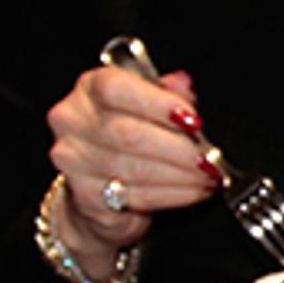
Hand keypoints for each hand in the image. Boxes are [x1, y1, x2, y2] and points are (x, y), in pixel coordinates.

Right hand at [46, 61, 214, 261]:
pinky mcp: (86, 197)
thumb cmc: (125, 133)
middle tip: (209, 158)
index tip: (193, 120)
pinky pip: (138, 196)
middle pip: (129, 134)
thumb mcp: (147, 102)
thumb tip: (182, 85)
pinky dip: (174, 194)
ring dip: (182, 175)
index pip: (116, 89)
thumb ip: (166, 92)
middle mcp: (74, 121)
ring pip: (136, 169)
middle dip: (179, 149)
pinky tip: (194, 190)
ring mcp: (75, 160)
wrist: (97, 182)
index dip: (159, 104)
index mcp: (89, 88)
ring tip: (208, 175)